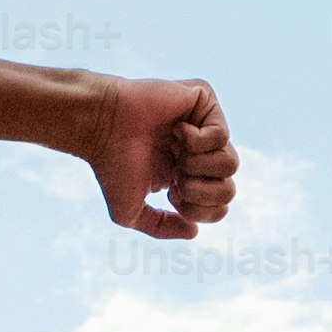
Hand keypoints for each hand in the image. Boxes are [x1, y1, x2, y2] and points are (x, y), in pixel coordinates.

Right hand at [86, 75, 236, 239]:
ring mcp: (204, 126)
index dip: (197, 209)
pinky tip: (175, 130)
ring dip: (197, 166)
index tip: (171, 192)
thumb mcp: (129, 212)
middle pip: (229, 190)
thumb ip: (161, 227)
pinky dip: (196, 141)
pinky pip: (222, 135)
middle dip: (199, 191)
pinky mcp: (205, 101)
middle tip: (174, 174)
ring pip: (231, 163)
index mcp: (185, 175)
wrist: (100, 127)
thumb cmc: (110, 165)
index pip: (219, 206)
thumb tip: (194, 230)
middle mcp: (199, 152)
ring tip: (175, 153)